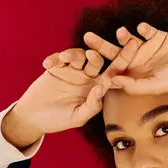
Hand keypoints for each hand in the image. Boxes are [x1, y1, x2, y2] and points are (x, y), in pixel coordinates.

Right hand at [9, 40, 138, 137]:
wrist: (34, 118)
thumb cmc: (58, 121)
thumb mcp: (77, 117)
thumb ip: (91, 105)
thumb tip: (101, 88)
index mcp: (97, 88)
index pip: (114, 73)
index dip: (124, 59)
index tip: (134, 45)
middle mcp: (87, 77)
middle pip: (97, 60)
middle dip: (96, 55)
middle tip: (92, 55)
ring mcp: (72, 71)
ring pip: (78, 56)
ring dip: (73, 55)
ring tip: (65, 58)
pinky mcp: (56, 67)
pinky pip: (58, 58)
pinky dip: (54, 59)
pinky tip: (48, 65)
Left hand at [83, 23, 167, 94]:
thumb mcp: (156, 85)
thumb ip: (135, 85)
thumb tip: (112, 82)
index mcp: (135, 75)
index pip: (114, 72)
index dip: (101, 70)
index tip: (88, 67)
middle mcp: (138, 61)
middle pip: (115, 53)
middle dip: (102, 46)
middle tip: (87, 39)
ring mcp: (146, 47)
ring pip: (128, 40)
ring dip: (122, 36)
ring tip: (120, 33)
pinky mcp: (156, 35)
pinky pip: (146, 30)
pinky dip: (143, 29)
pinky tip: (143, 29)